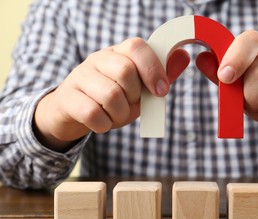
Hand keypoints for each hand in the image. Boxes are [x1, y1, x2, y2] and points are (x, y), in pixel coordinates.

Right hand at [34, 38, 189, 150]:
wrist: (73, 112)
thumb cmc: (112, 99)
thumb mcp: (139, 88)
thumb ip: (160, 75)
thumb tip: (183, 56)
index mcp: (118, 52)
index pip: (137, 47)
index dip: (153, 69)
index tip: (162, 91)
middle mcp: (97, 59)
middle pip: (125, 72)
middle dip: (134, 97)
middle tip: (130, 105)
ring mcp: (80, 76)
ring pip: (110, 95)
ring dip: (120, 114)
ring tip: (116, 116)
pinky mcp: (68, 97)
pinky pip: (93, 113)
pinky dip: (104, 124)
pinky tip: (102, 123)